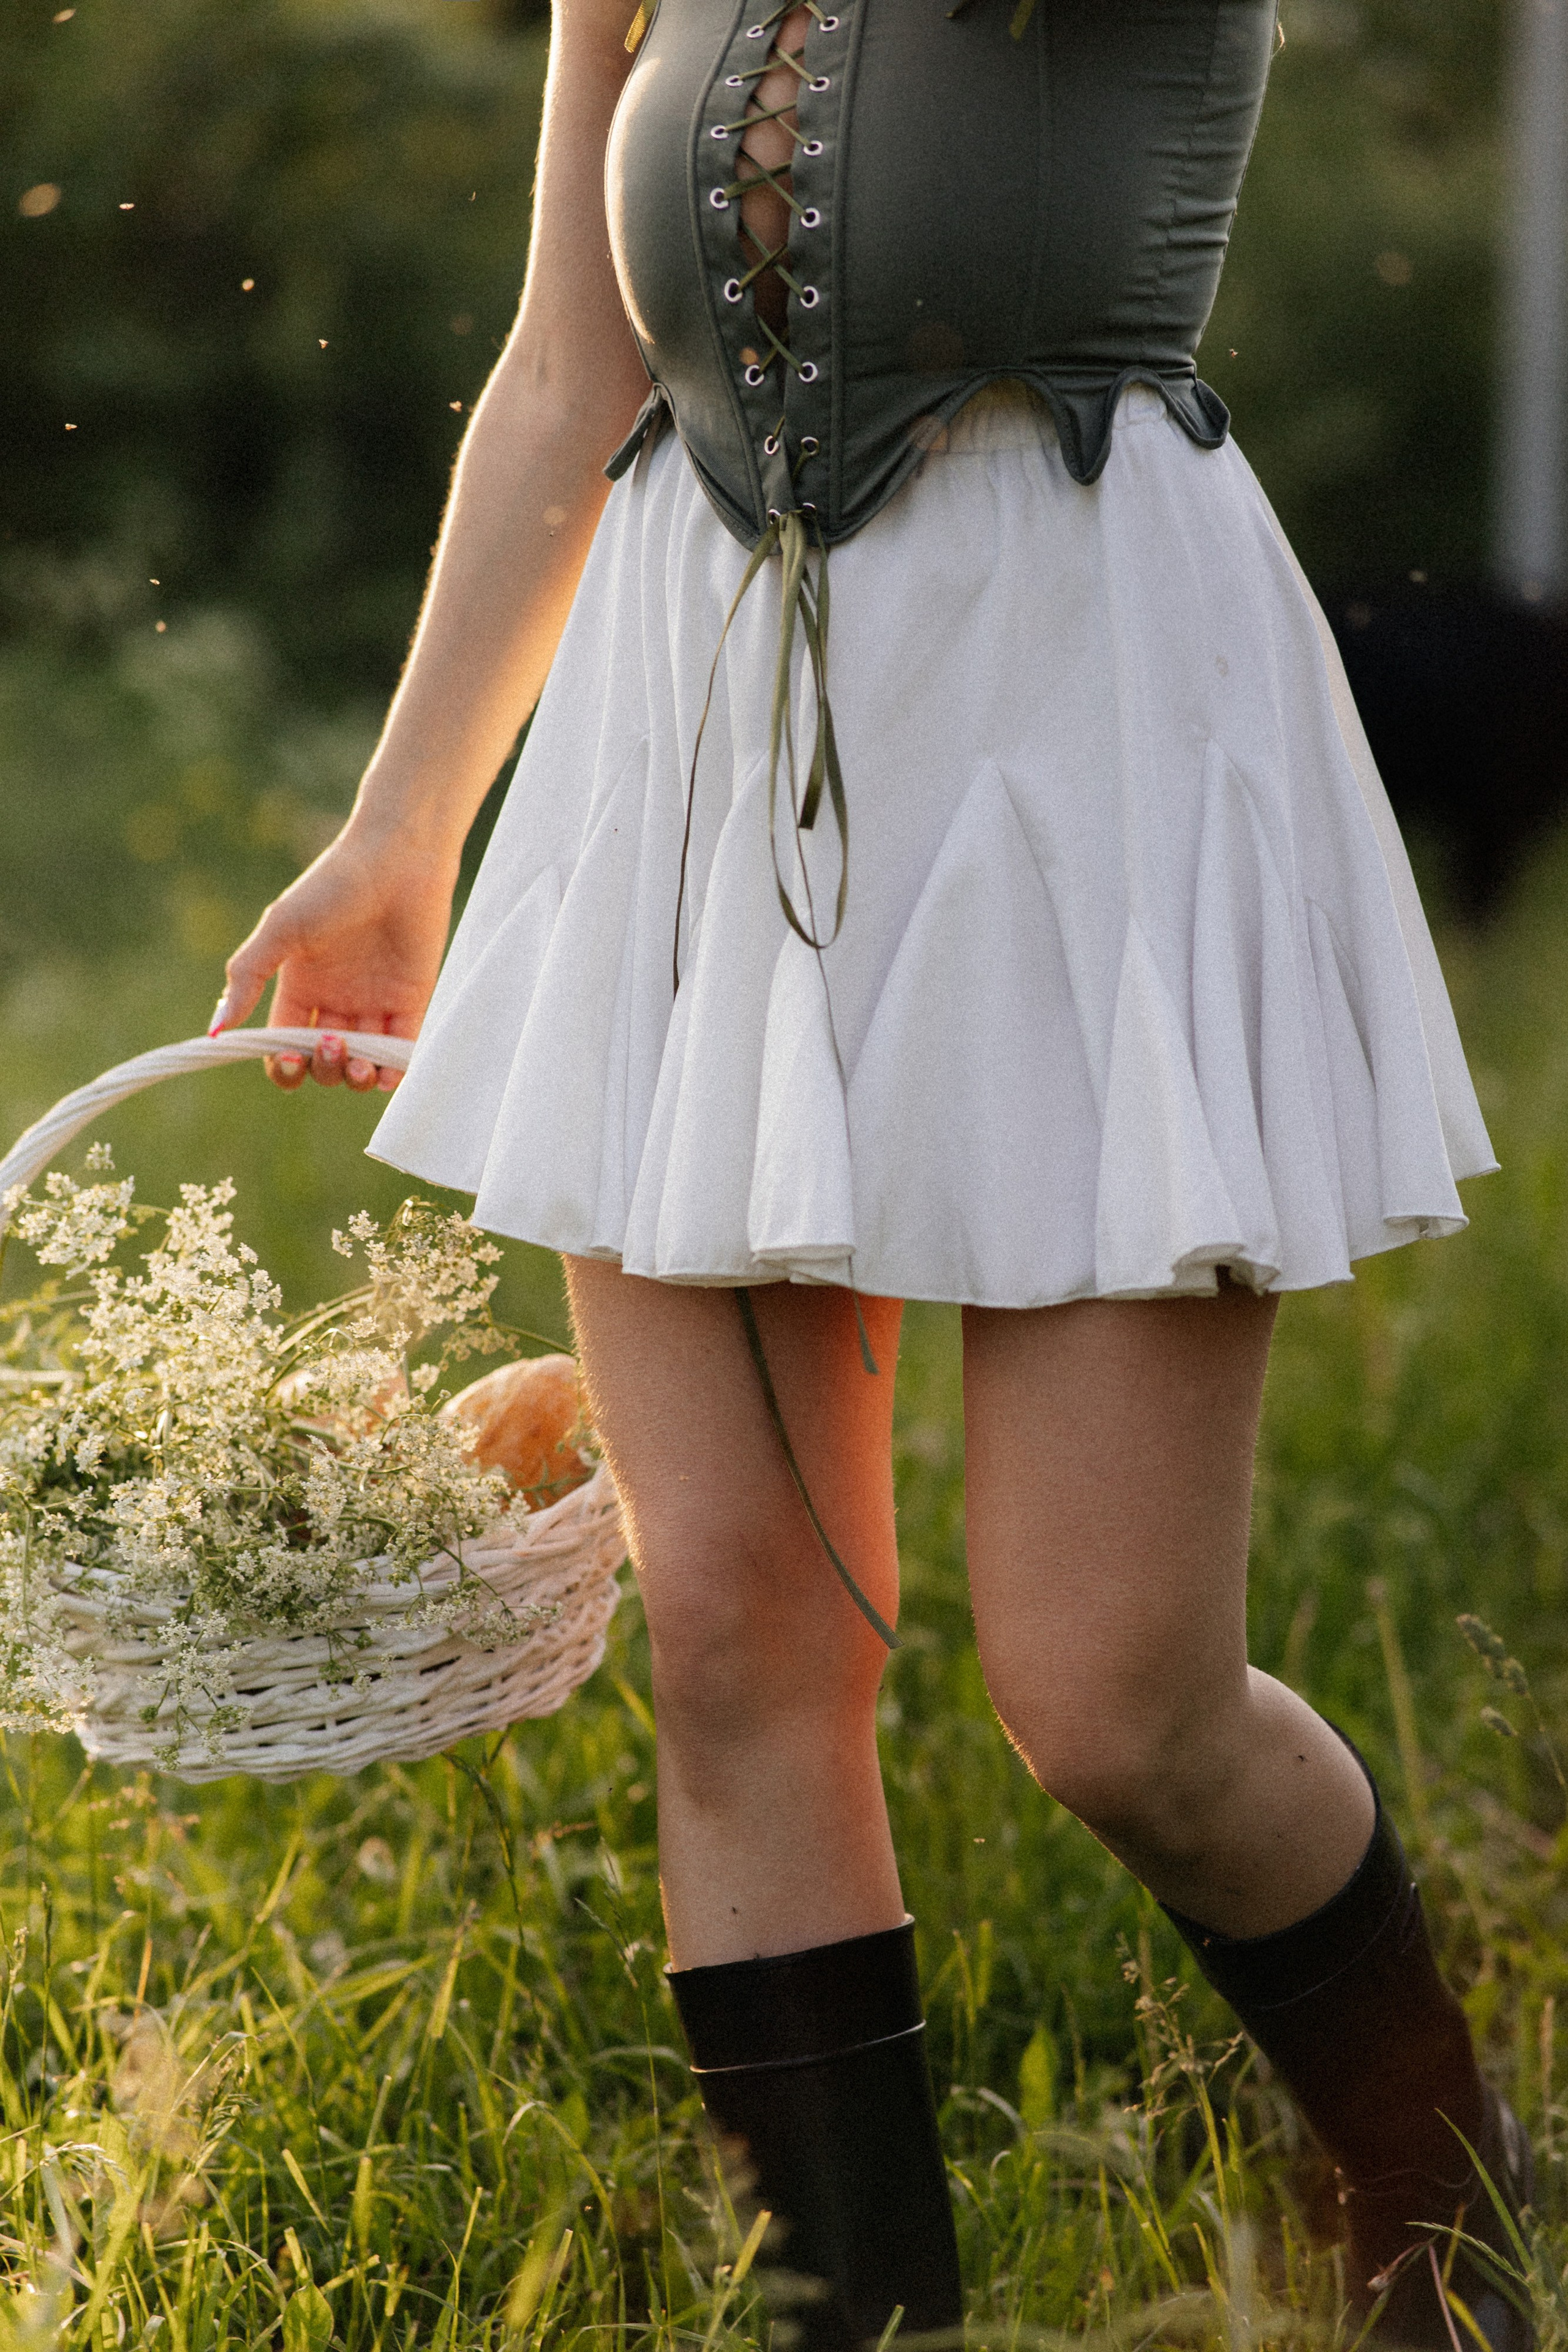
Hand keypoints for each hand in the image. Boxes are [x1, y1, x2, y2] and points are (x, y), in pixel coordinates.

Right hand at [212, 825, 458, 1091]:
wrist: (398, 858)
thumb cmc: (334, 885)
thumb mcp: (281, 929)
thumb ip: (248, 977)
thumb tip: (215, 1031)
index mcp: (300, 986)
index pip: (285, 1044)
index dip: (283, 1064)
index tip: (287, 1058)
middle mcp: (335, 1001)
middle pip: (322, 1061)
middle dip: (322, 1068)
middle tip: (332, 1042)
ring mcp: (375, 1003)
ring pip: (361, 1063)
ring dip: (355, 1077)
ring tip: (359, 1063)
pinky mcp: (412, 1001)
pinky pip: (402, 1052)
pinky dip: (393, 1072)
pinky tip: (385, 1071)